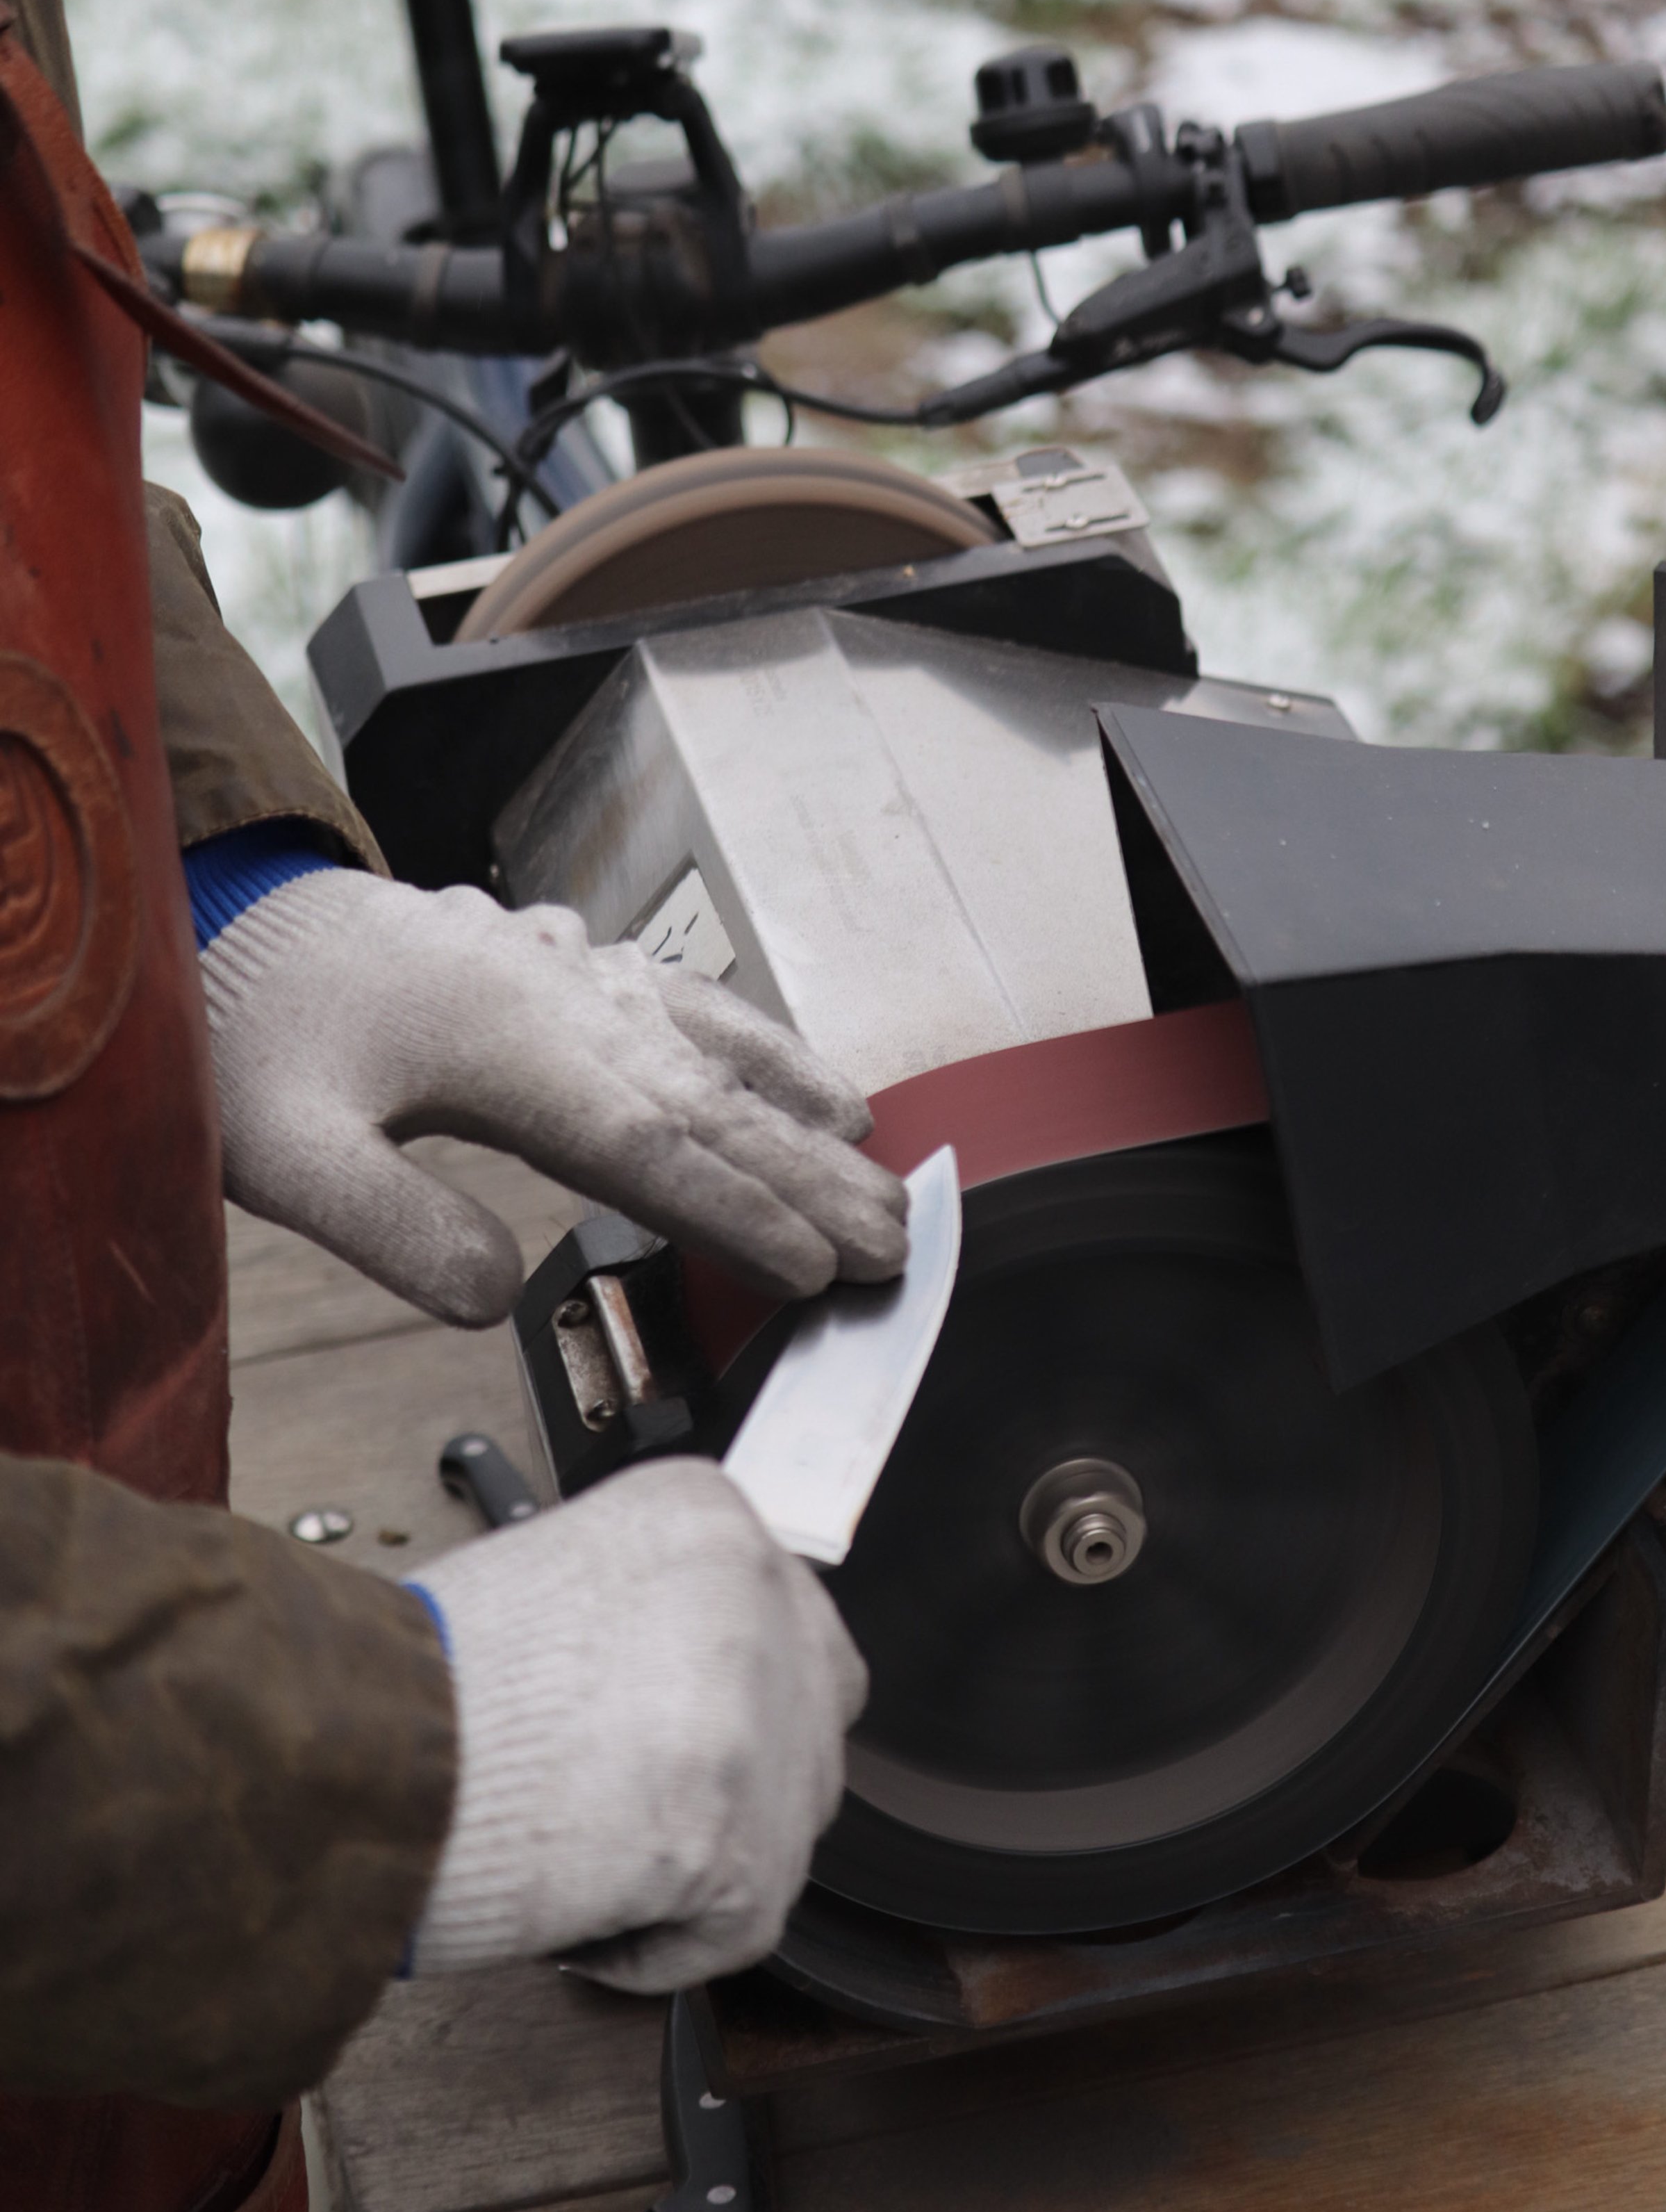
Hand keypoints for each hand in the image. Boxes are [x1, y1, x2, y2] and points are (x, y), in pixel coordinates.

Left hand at [200, 870, 907, 1322]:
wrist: (223, 914)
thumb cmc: (253, 1035)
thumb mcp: (282, 1153)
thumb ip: (388, 1225)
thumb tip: (490, 1297)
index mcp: (507, 1048)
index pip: (654, 1146)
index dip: (743, 1213)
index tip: (818, 1270)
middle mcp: (558, 999)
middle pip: (710, 1095)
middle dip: (810, 1172)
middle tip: (896, 1237)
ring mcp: (563, 970)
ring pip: (709, 1035)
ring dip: (795, 1096)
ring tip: (873, 1147)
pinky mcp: (553, 959)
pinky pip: (678, 994)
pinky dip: (745, 1031)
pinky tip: (778, 1059)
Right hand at [406, 1458, 866, 1987]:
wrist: (358, 1749)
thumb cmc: (421, 1677)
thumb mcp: (560, 1579)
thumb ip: (655, 1612)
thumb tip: (688, 1685)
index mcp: (706, 1514)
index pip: (783, 1613)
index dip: (728, 1694)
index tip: (673, 1738)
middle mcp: (756, 1591)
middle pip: (814, 1709)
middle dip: (746, 1769)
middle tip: (647, 1809)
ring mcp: (762, 1715)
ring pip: (791, 1819)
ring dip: (707, 1857)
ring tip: (591, 1856)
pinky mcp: (745, 1840)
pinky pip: (738, 1924)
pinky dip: (661, 1942)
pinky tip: (581, 1914)